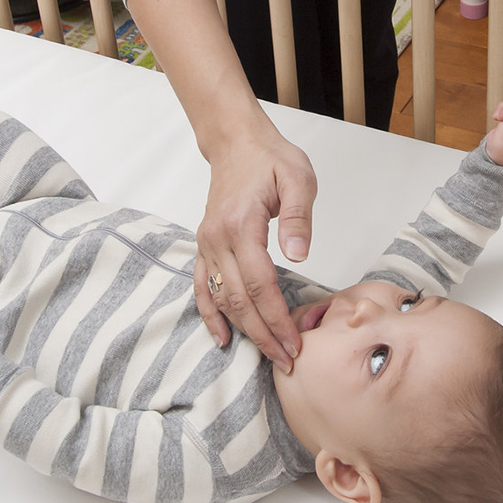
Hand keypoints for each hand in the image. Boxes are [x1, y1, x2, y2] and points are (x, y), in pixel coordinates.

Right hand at [194, 129, 316, 373]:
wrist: (236, 141)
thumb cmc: (270, 158)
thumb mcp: (298, 178)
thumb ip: (298, 217)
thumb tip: (299, 256)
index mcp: (241, 225)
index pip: (261, 284)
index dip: (277, 318)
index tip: (295, 342)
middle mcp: (217, 238)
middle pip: (240, 300)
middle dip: (264, 335)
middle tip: (287, 361)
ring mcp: (207, 243)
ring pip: (222, 298)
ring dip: (243, 330)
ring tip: (267, 354)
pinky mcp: (205, 244)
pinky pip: (202, 286)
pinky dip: (210, 314)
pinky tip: (221, 337)